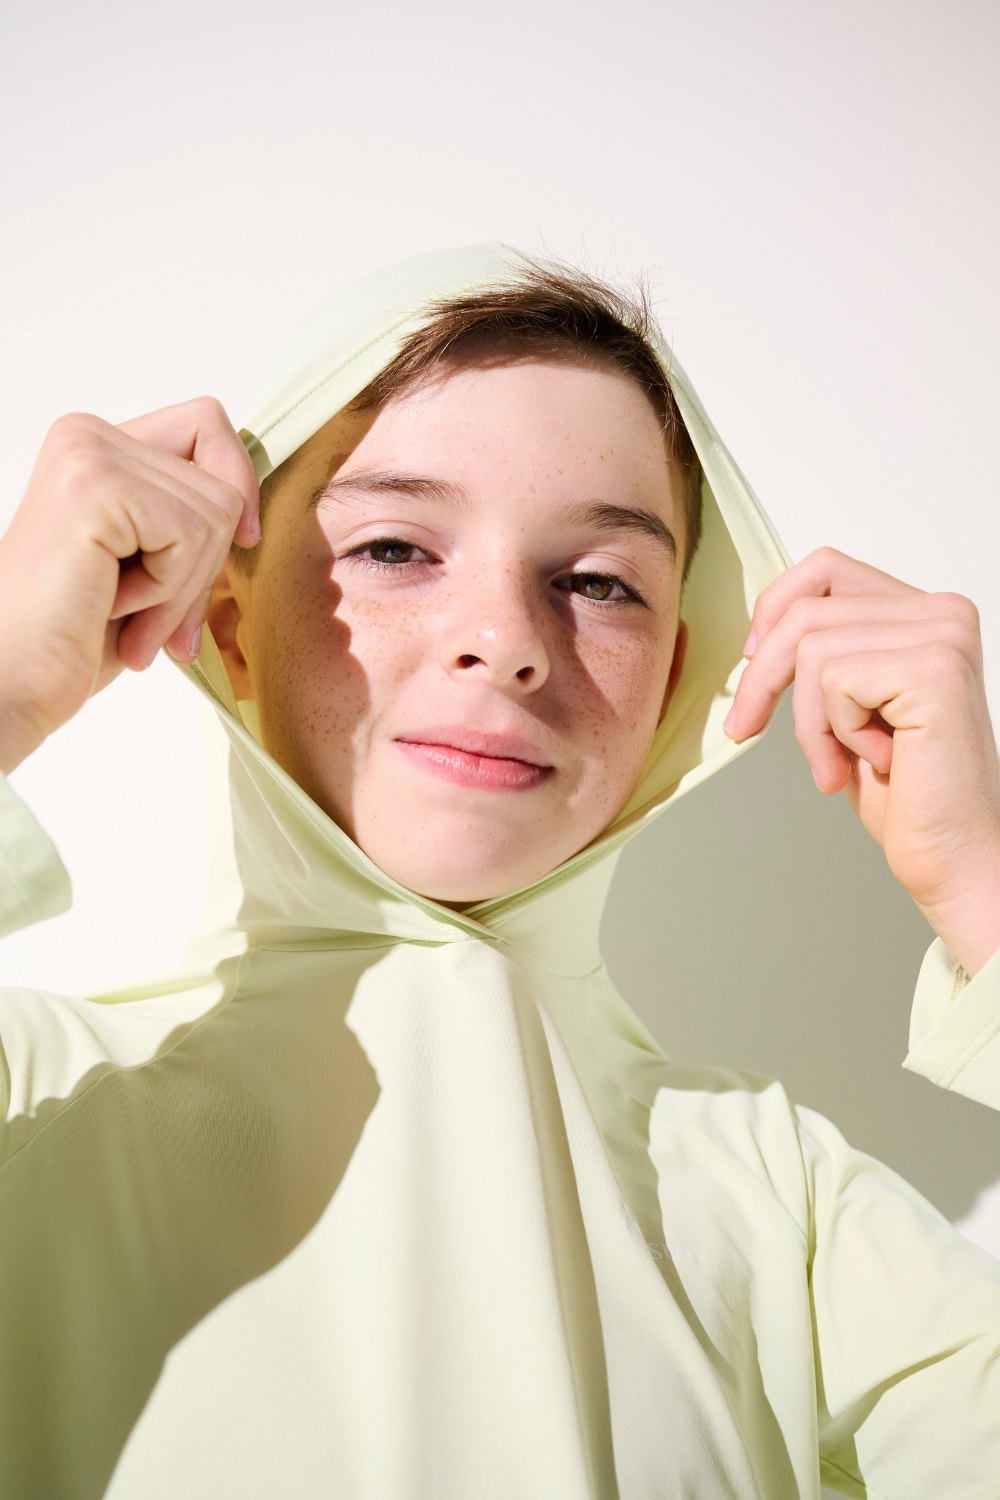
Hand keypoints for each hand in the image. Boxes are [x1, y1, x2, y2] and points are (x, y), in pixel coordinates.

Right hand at [0, 396, 259, 774]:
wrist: (13, 682)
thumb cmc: (73, 634)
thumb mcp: (151, 563)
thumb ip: (190, 520)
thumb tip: (252, 512)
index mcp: (96, 444)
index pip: (207, 426)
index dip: (238, 486)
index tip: (241, 542)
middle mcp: (87, 434)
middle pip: (223, 481)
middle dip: (205, 566)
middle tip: (155, 621)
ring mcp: (88, 455)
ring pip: (218, 513)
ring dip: (180, 588)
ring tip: (125, 616)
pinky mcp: (95, 488)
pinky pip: (192, 536)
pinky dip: (165, 592)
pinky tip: (111, 608)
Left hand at [725, 546, 999, 972]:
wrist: (952, 854)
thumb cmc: (906, 792)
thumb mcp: (848, 705)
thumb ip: (823, 653)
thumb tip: (760, 632)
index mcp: (924, 613)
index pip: (824, 568)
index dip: (773, 610)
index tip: (751, 661)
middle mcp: (942, 614)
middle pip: (805, 610)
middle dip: (764, 679)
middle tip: (749, 729)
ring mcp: (942, 636)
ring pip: (811, 647)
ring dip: (809, 720)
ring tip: (843, 761)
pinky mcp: (933, 670)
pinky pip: (833, 681)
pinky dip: (835, 732)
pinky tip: (879, 760)